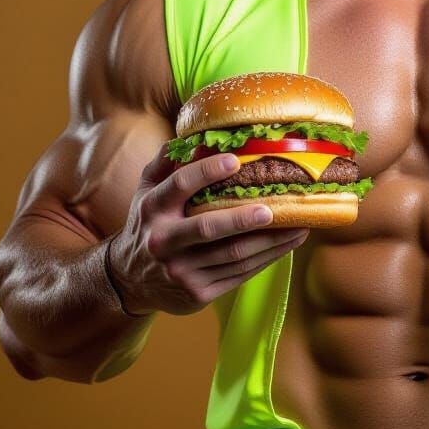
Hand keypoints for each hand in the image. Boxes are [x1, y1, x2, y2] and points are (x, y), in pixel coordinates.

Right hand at [108, 144, 309, 315]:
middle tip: (273, 208)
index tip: (235, 160)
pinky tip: (286, 245)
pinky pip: (239, 274)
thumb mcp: (147, 191)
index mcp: (153, 208)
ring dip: (271, 241)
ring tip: (299, 226)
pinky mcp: (197, 293)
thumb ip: (167, 162)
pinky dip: (266, 258)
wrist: (129, 279)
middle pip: (209, 228)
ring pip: (233, 255)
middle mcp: (164, 241)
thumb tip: (195, 135)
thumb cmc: (149, 224)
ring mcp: (181, 271)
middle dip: (243, 219)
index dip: (206, 172)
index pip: (179, 185)